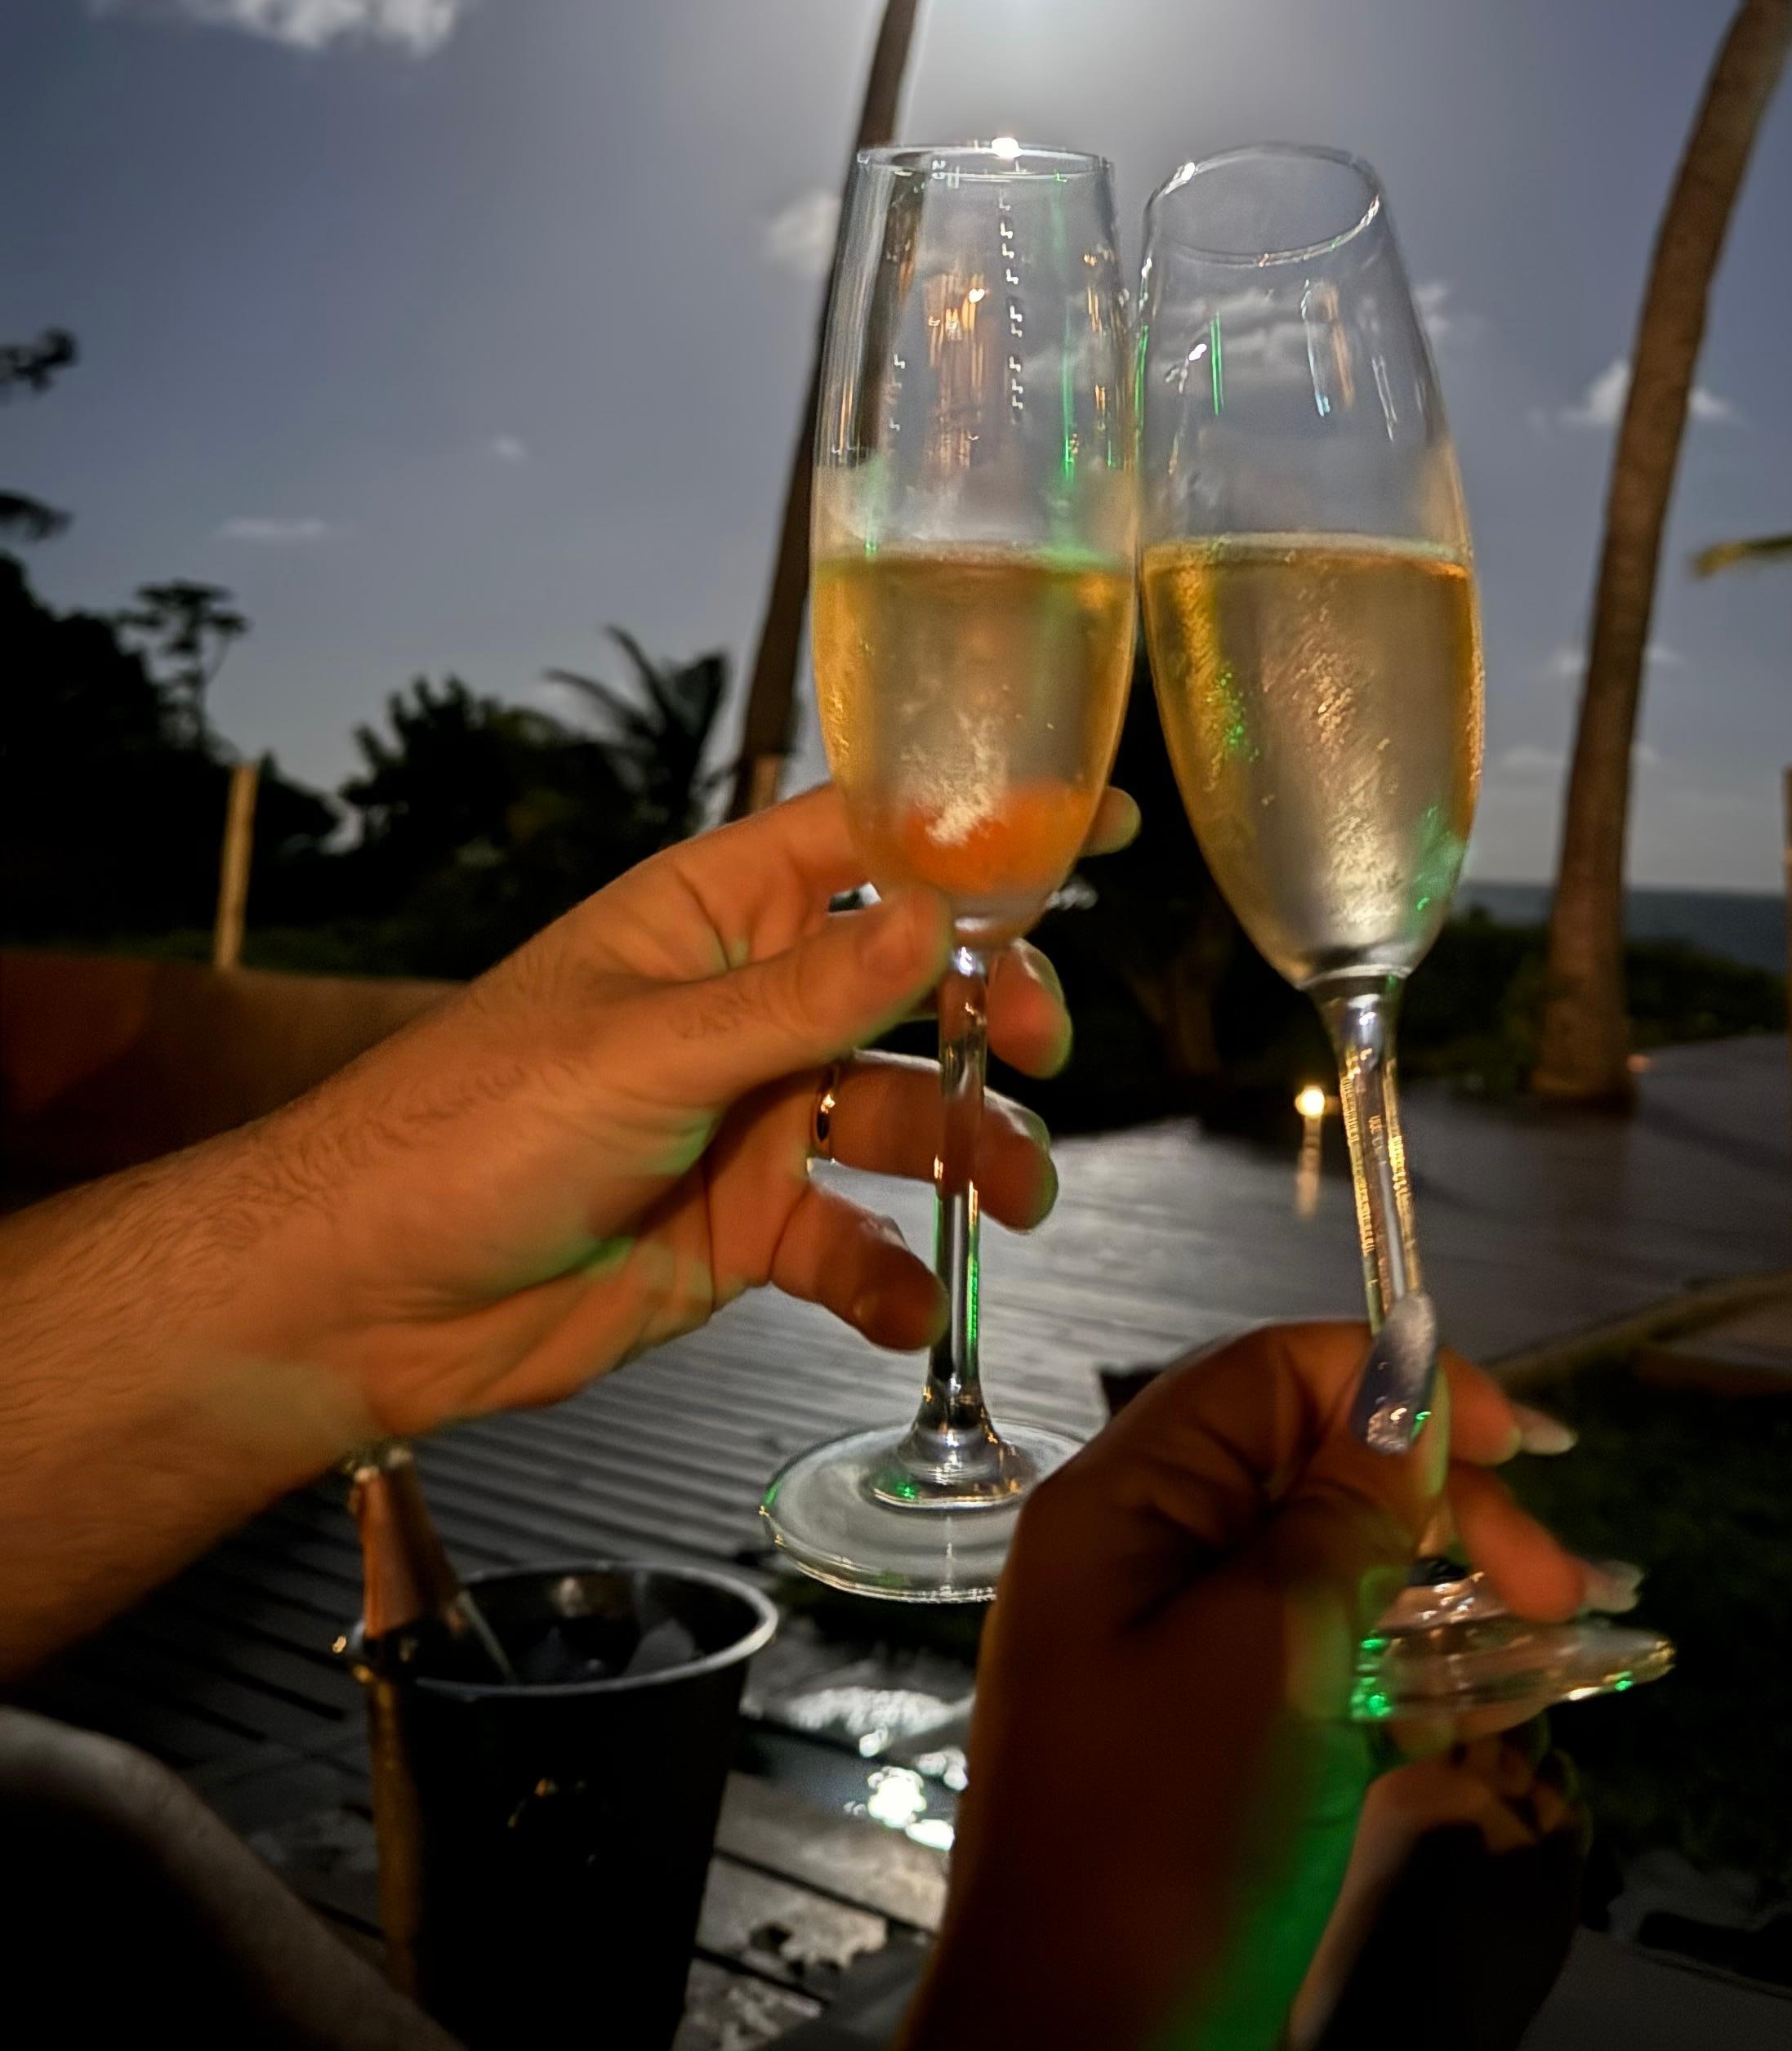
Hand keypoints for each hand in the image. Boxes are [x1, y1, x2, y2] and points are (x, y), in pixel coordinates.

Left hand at [232, 782, 1130, 1444]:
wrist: (361, 1300)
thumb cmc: (465, 1131)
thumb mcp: (646, 1049)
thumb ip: (804, 996)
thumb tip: (937, 915)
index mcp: (713, 916)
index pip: (868, 841)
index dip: (980, 828)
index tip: (1095, 822)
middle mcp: (747, 1007)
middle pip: (917, 984)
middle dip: (998, 1011)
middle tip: (1042, 1050)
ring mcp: (750, 1120)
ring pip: (905, 1115)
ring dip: (971, 1154)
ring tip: (1011, 1202)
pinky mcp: (743, 1230)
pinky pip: (853, 1243)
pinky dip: (894, 1275)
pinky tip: (914, 1305)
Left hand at [907, 1324, 1592, 2050]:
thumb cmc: (1159, 1849)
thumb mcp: (1275, 1648)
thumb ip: (1347, 1507)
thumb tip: (1408, 1377)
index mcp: (1124, 1505)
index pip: (1274, 1376)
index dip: (1400, 1384)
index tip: (1517, 1441)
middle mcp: (1142, 1561)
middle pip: (1315, 1468)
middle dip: (1444, 1501)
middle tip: (1555, 1575)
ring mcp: (1178, 1657)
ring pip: (1335, 1568)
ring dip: (1448, 1581)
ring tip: (1557, 1623)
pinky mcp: (1221, 1745)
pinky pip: (1330, 1662)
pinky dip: (1416, 1665)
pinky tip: (1499, 1690)